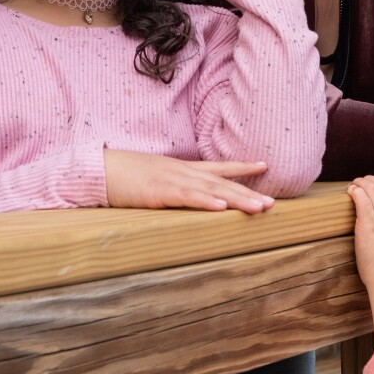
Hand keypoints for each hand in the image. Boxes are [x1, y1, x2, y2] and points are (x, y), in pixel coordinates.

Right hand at [104, 150, 275, 211]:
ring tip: (259, 207)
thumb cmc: (125, 176)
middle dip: (248, 192)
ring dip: (237, 200)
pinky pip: (187, 198)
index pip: (218, 167)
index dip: (242, 167)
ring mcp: (172, 181)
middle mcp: (183, 172)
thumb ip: (172, 185)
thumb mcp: (155, 178)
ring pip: (212, 191)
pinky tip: (222, 208)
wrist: (100, 168)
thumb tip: (187, 193)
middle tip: (273, 203)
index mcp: (182, 169)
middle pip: (222, 183)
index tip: (265, 165)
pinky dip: (205, 202)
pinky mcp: (159, 193)